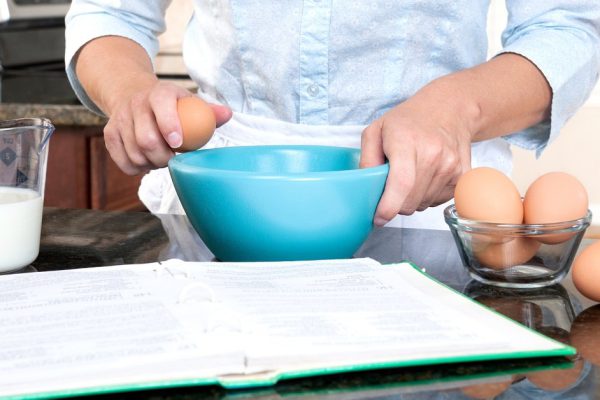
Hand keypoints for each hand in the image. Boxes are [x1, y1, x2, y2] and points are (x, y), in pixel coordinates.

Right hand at [103, 79, 231, 174]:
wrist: (133, 94)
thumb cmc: (171, 105)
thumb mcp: (188, 102)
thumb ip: (209, 111)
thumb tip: (227, 114)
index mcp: (159, 93)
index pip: (162, 106)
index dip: (169, 125)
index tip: (178, 144)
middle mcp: (135, 104)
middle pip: (146, 139)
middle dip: (163, 157)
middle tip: (174, 160)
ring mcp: (119, 120)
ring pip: (135, 154)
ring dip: (152, 164)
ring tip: (162, 158)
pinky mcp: (110, 135)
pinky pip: (124, 163)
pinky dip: (139, 169)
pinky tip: (147, 160)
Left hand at [360, 81, 476, 225]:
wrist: (449, 109)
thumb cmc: (409, 121)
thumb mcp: (376, 130)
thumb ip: (366, 159)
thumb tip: (365, 187)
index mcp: (408, 142)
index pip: (401, 183)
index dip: (388, 206)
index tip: (379, 217)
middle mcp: (433, 154)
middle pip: (410, 201)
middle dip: (395, 204)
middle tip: (390, 188)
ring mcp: (451, 166)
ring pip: (423, 204)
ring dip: (412, 199)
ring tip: (410, 176)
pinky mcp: (462, 176)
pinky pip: (438, 201)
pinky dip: (427, 196)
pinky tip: (425, 177)